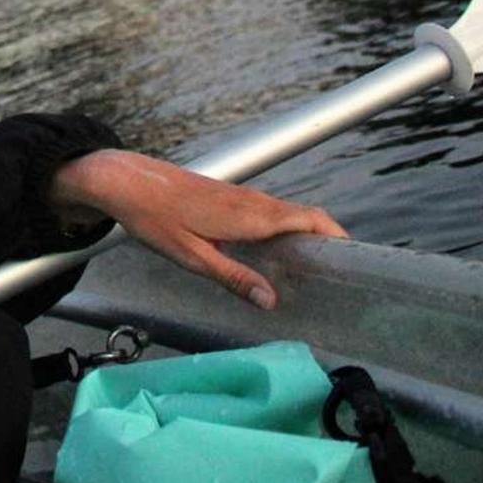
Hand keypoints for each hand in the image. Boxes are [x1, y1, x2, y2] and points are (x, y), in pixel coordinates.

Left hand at [48, 149, 346, 309]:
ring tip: (313, 271)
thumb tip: (271, 301)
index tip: (356, 262)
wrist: (126, 181)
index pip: (311, 221)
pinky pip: (268, 211)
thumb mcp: (192, 257)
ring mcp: (240, 195)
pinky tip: (274, 254)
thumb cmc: (155, 219)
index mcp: (251, 215)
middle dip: (328, 241)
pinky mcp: (226, 195)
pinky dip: (284, 228)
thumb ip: (233, 277)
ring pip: (287, 213)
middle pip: (306, 217)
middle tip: (338, 275)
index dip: (338, 238)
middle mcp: (253, 201)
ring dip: (306, 235)